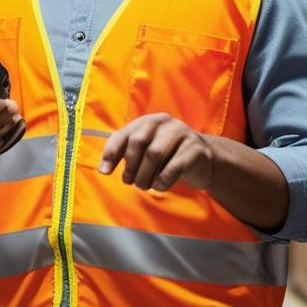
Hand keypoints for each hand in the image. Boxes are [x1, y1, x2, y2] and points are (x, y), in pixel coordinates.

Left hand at [97, 113, 214, 191]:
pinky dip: (162, 181)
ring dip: (145, 176)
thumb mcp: (146, 150)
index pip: (124, 134)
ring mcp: (182, 133)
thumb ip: (124, 154)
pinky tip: (160, 186)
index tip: (105, 172)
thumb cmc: (168, 156)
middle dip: (130, 166)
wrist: (203, 159)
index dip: (111, 153)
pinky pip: (173, 167)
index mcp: (149, 121)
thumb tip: (103, 170)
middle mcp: (165, 122)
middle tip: (130, 182)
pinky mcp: (195, 149)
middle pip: (139, 142)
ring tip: (144, 185)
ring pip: (154, 154)